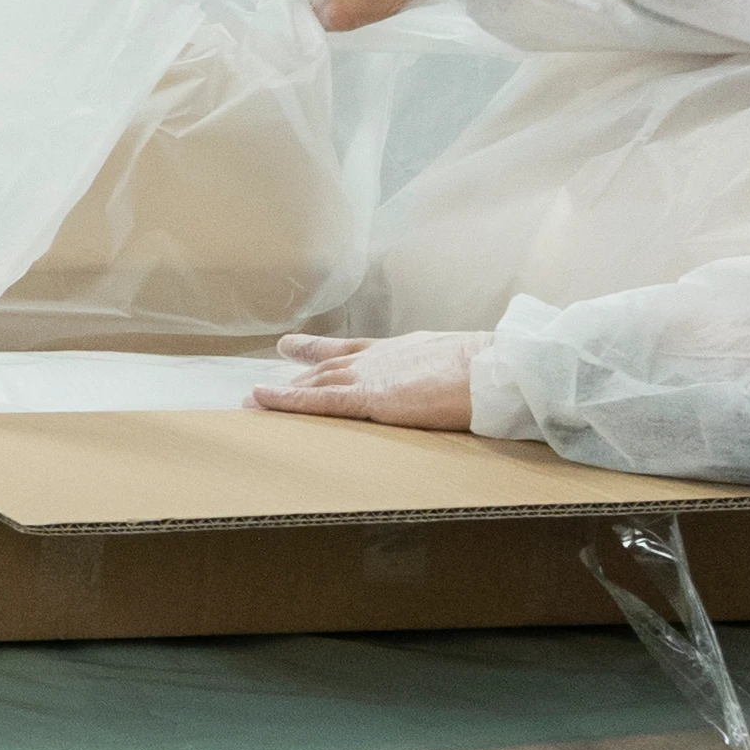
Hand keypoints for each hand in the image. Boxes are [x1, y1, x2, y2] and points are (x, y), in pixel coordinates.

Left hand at [253, 329, 488, 433]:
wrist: (496, 369)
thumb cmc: (489, 370)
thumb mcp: (459, 364)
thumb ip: (440, 372)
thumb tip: (449, 383)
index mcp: (401, 351)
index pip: (352, 349)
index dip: (320, 350)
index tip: (293, 347)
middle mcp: (378, 358)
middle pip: (327, 367)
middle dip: (296, 377)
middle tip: (265, 386)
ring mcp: (371, 375)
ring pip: (316, 383)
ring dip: (283, 393)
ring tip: (253, 401)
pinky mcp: (369, 398)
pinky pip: (318, 402)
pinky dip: (286, 401)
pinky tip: (260, 401)